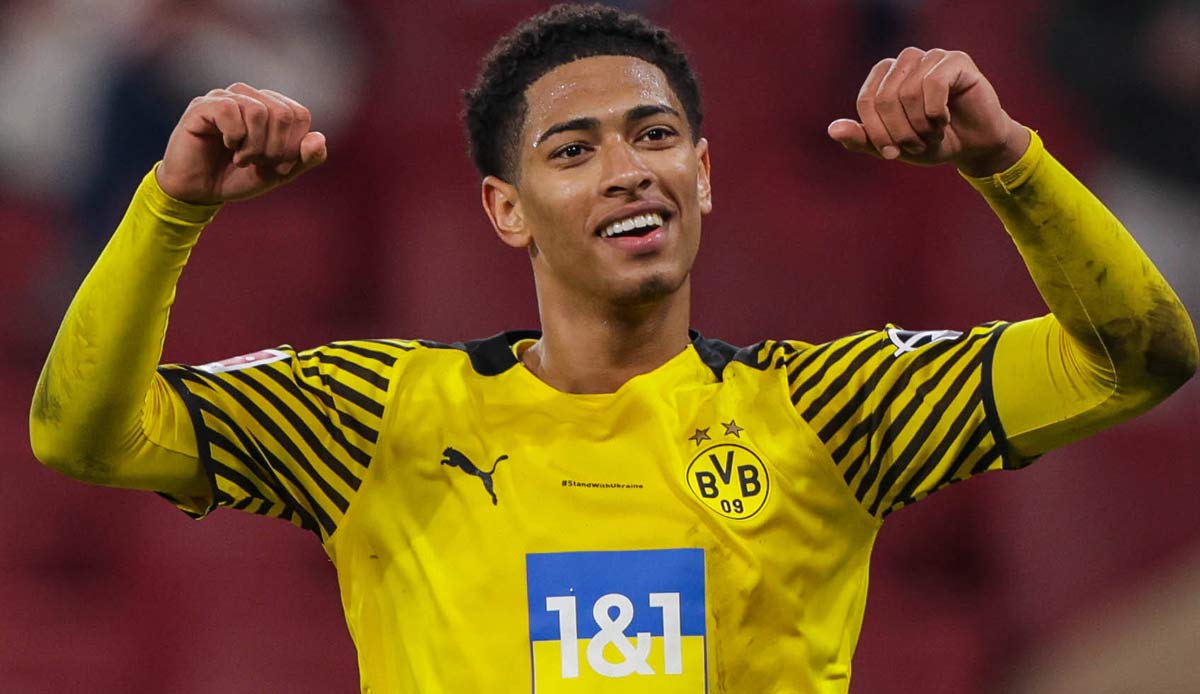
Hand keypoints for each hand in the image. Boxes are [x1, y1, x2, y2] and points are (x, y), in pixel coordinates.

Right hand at [155, 83, 327, 204]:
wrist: (199, 190)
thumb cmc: (238, 176)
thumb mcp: (279, 172)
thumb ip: (305, 158)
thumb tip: (319, 138)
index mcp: (271, 107)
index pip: (299, 115)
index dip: (293, 146)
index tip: (276, 165)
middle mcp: (250, 96)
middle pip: (283, 113)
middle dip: (275, 149)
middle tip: (257, 163)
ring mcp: (226, 97)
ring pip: (259, 111)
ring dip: (254, 146)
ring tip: (241, 159)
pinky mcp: (203, 105)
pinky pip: (230, 110)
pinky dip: (234, 138)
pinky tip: (226, 147)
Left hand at [827, 48, 1029, 175]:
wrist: (973, 146)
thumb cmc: (931, 142)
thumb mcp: (891, 147)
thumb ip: (861, 139)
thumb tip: (832, 129)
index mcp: (883, 76)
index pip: (865, 101)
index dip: (876, 133)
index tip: (892, 153)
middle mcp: (904, 61)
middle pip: (885, 98)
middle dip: (899, 132)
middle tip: (917, 145)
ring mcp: (931, 57)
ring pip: (908, 93)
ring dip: (920, 126)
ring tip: (932, 134)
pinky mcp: (956, 60)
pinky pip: (933, 84)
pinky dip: (936, 112)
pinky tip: (945, 119)